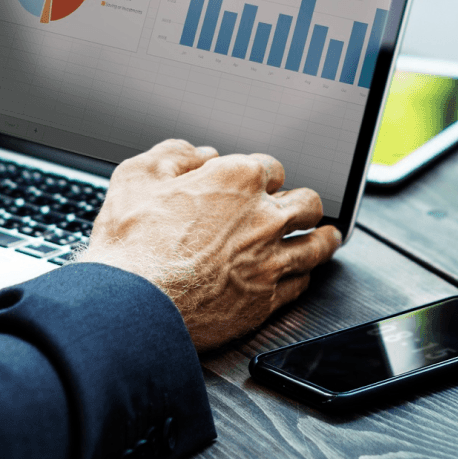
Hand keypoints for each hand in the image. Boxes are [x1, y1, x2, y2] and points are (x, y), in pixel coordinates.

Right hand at [79, 139, 342, 351]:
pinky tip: (300, 275)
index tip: (258, 184)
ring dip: (322, 238)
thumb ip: (173, 155)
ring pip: (317, 245)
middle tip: (299, 208)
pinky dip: (302, 276)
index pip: (271, 167)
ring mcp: (270, 260)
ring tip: (326, 236)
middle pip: (307, 203)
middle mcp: (263, 217)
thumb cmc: (131, 244)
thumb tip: (197, 153)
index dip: (263, 175)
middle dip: (302, 203)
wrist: (132, 305)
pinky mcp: (268, 299)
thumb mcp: (137, 177)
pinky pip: (302, 283)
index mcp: (237, 180)